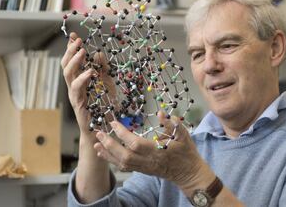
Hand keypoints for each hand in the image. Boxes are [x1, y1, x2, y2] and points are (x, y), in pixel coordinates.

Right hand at [61, 32, 115, 136]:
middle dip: (70, 51)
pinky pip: (76, 89)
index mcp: (80, 80)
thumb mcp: (108, 84)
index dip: (72, 48)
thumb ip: (103, 69)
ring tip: (82, 51)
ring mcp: (75, 95)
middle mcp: (75, 86)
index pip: (73, 61)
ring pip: (68, 74)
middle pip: (66, 65)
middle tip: (77, 40)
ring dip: (75, 61)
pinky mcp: (78, 104)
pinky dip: (82, 79)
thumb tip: (99, 53)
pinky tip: (90, 72)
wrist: (102, 129)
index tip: (74, 35)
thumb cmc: (104, 108)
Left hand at [93, 111, 209, 187]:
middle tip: (98, 133)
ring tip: (96, 144)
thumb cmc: (186, 152)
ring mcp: (144, 167)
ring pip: (122, 163)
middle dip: (109, 145)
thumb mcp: (183, 135)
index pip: (136, 143)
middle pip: (124, 155)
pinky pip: (124, 167)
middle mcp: (148, 161)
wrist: (189, 173)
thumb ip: (172, 124)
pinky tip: (104, 153)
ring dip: (107, 154)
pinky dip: (112, 160)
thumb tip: (161, 113)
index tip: (114, 123)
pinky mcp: (142, 170)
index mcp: (158, 151)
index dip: (123, 134)